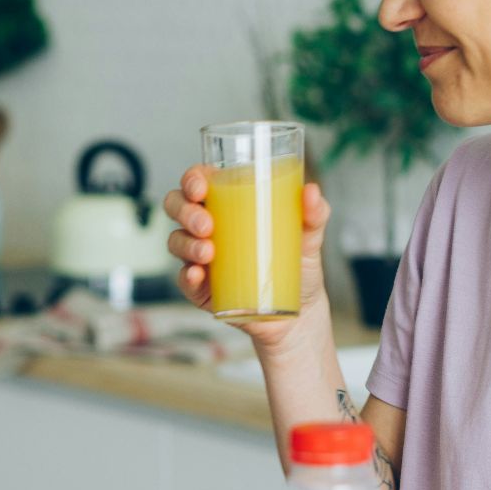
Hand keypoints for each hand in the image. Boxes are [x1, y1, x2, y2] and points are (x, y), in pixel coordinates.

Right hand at [162, 164, 332, 351]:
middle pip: (177, 206)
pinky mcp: (201, 288)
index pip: (198, 181)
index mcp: (227, 204)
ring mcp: (200, 257)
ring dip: (186, 243)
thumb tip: (311, 191)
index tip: (202, 187)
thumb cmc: (298, 264)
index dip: (191, 179)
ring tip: (208, 252)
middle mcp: (207, 226)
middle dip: (185, 211)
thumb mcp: (309, 235)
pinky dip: (186, 276)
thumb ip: (314, 212)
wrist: (298, 309)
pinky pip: (183, 279)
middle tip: (207, 224)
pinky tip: (197, 275)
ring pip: (176, 241)